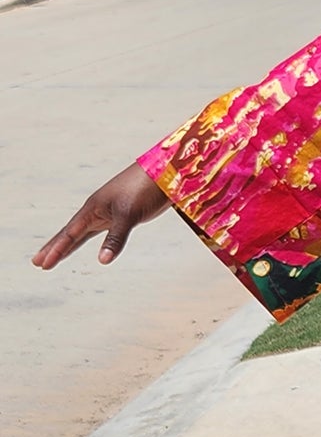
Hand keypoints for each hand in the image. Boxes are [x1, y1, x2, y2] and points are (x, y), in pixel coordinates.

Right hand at [32, 164, 170, 268]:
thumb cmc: (145, 188)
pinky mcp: (124, 215)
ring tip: (56, 257)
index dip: (56, 250)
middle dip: (55, 248)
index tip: (41, 264)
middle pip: (70, 233)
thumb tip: (102, 261)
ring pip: (84, 233)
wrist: (167, 172)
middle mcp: (97, 210)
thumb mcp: (129, 214)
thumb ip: (115, 238)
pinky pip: (102, 232)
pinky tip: (96, 248)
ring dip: (70, 245)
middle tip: (37, 263)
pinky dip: (95, 241)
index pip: (69, 234)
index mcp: (93, 208)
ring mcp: (109, 212)